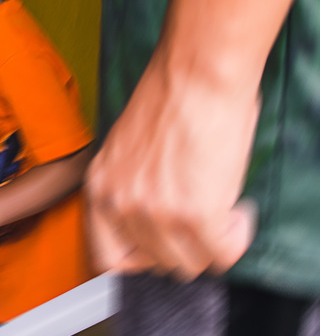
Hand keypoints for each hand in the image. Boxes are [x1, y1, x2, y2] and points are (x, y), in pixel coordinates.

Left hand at [85, 54, 257, 279]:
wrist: (196, 72)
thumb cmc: (171, 97)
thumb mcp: (129, 151)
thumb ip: (134, 190)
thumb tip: (158, 223)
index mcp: (99, 186)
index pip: (107, 257)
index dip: (142, 258)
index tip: (162, 248)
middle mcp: (120, 203)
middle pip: (155, 263)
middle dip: (184, 247)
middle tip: (202, 221)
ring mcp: (154, 211)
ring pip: (190, 263)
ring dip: (212, 243)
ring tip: (222, 210)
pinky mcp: (193, 213)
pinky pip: (222, 253)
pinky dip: (236, 237)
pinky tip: (236, 210)